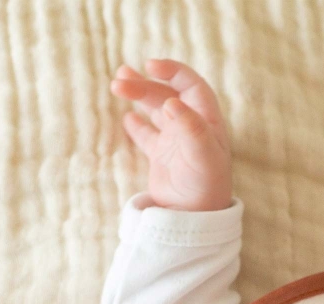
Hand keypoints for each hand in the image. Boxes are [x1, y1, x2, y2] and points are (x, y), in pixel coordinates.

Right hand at [110, 58, 232, 211]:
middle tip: (119, 83)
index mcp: (206, 121)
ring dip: (138, 95)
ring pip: (155, 109)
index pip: (190, 85)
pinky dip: (137, 124)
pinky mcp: (162, 157)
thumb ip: (190, 127)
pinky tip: (127, 117)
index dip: (172, 71)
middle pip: (166, 95)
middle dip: (144, 86)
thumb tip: (172, 101)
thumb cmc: (205, 186)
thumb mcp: (203, 156)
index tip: (151, 65)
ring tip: (117, 84)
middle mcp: (191, 127)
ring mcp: (176, 141)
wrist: (194, 218)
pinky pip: (148, 134)